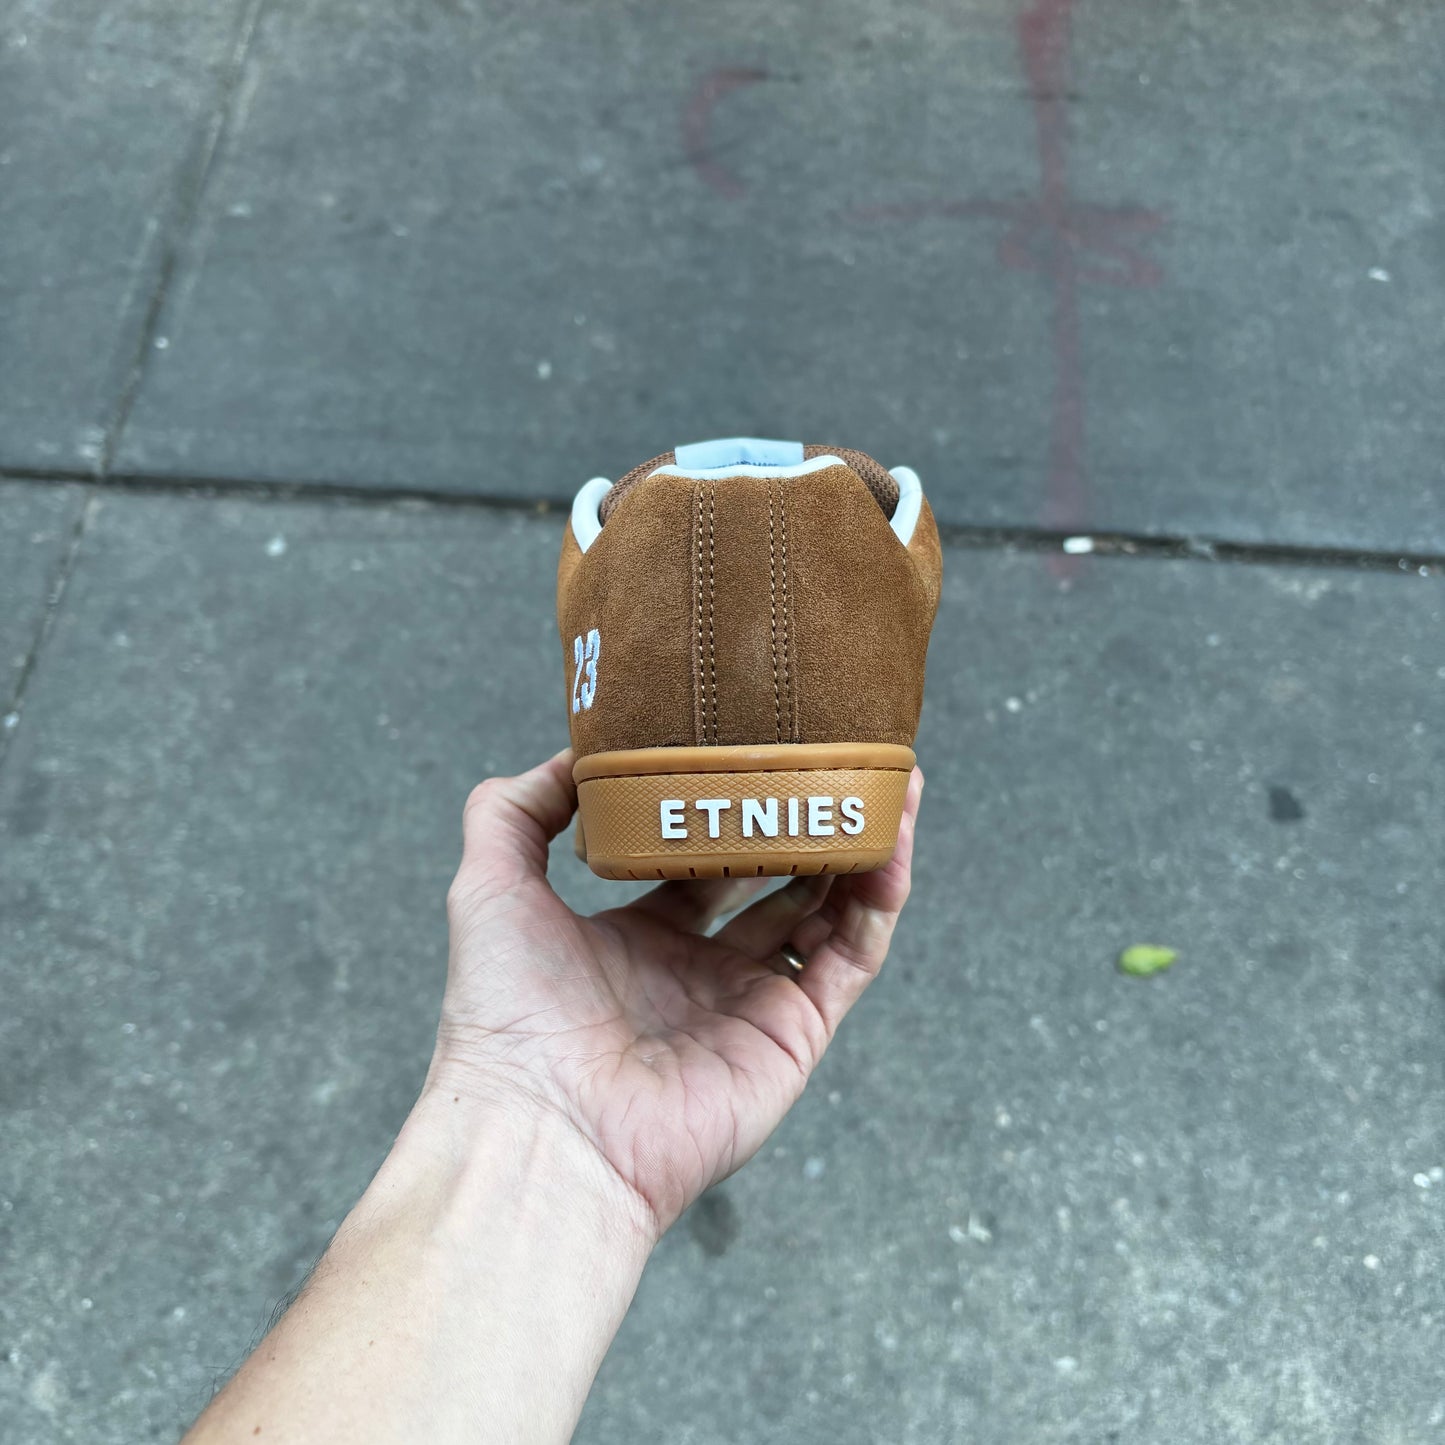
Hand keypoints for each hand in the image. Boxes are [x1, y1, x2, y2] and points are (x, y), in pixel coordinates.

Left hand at [430, 750, 923, 1238]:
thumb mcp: (490, 886)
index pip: (707, 860)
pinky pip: (853, 958)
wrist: (542, 1125)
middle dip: (811, 822)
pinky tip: (890, 842)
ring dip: (862, 849)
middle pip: (779, 880)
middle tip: (840, 757)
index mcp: (643, 938)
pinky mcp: (794, 1035)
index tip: (760, 750)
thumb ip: (514, 810)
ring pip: (830, 913)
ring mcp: (753, 1003)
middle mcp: (704, 970)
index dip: (737, 808)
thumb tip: (573, 753)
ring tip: (890, 782)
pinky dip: (880, 901)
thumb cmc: (506, 1016)